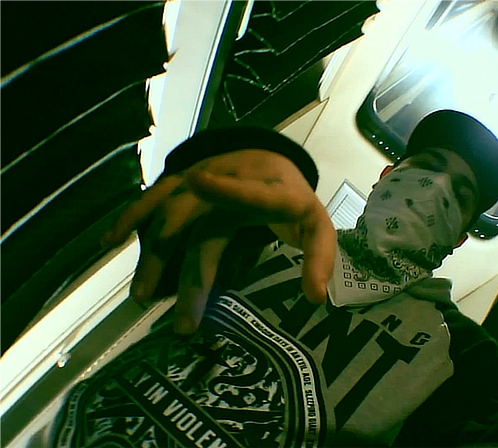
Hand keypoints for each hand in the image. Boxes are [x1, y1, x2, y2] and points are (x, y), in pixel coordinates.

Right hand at [102, 149, 335, 333]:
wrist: (271, 162)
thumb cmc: (294, 202)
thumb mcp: (318, 227)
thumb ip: (320, 259)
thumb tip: (316, 298)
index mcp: (273, 191)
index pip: (253, 192)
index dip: (228, 188)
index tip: (197, 182)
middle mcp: (233, 179)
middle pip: (204, 222)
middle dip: (192, 273)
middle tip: (184, 323)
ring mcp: (204, 177)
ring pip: (171, 210)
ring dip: (155, 252)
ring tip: (143, 295)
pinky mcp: (185, 181)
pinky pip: (155, 198)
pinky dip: (132, 217)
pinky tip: (110, 240)